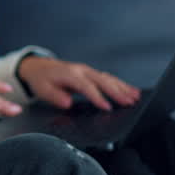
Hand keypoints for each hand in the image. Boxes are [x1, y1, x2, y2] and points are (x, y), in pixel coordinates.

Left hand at [16, 56, 139, 111]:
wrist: (38, 67)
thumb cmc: (41, 79)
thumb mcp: (42, 89)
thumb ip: (55, 96)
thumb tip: (68, 103)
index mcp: (70, 74)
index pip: (87, 87)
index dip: (98, 97)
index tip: (107, 108)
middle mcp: (81, 70)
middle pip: (102, 81)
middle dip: (117, 92)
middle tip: (130, 102)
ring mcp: (87, 71)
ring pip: (108, 78)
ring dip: (123, 88)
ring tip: (136, 97)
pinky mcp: (91, 73)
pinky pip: (108, 78)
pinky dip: (121, 84)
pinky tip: (131, 90)